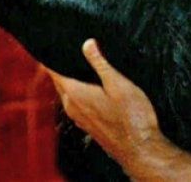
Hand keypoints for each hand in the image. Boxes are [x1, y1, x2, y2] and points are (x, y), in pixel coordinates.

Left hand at [47, 39, 163, 170]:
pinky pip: (76, 103)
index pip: (53, 72)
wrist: (139, 147)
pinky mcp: (88, 124)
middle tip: (70, 50)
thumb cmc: (132, 116)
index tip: (53, 44)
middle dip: (61, 67)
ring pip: (67, 93)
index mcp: (75, 94)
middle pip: (59, 82)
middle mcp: (72, 107)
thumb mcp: (119, 83)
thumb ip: (100, 63)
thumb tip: (87, 43)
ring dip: (70, 80)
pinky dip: (78, 92)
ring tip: (82, 65)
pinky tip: (93, 88)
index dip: (51, 58)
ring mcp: (79, 118)